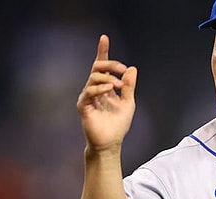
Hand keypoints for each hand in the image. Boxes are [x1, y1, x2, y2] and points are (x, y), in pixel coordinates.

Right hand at [77, 34, 137, 152]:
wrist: (110, 143)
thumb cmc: (118, 125)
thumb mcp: (128, 102)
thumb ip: (129, 86)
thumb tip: (132, 68)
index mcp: (105, 87)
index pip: (102, 66)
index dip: (103, 51)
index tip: (104, 38)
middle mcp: (95, 89)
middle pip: (97, 67)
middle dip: (110, 64)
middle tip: (122, 69)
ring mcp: (88, 97)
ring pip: (93, 78)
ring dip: (108, 78)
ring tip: (119, 85)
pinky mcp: (83, 106)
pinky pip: (89, 92)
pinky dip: (99, 88)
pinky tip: (109, 89)